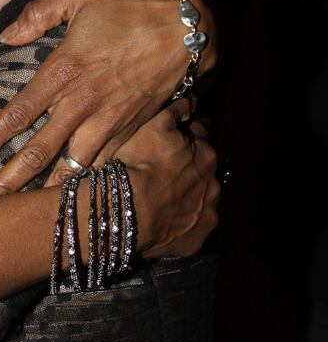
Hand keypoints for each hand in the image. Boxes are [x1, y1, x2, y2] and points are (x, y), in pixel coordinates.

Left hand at [0, 0, 215, 192]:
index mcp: (63, 71)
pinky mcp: (130, 129)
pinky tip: (70, 198)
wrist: (186, 32)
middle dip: (11, 178)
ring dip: (46, 189)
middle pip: (40, 149)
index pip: (19, 112)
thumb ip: (38, 14)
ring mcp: (108, 120)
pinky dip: (85, 181)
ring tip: (24, 212)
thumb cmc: (130, 11)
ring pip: (71, 164)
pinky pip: (102, 163)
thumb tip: (6, 36)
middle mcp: (82, 102)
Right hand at [118, 103, 218, 258]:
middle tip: (167, 169)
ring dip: (190, 196)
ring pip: (202, 200)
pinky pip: (192, 228)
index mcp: (206, 154)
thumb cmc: (138, 164)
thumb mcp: (152, 127)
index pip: (201, 135)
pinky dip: (183, 224)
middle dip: (192, 167)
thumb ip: (175, 112)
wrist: (126, 211)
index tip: (177, 135)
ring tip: (165, 198)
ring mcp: (207, 214)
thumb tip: (191, 102)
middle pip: (205, 169)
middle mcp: (213, 184)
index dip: (188, 133)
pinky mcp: (197, 240)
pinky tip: (166, 221)